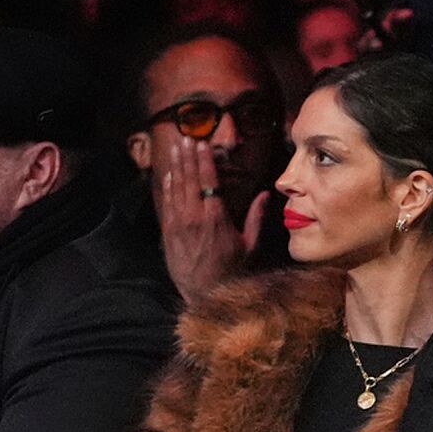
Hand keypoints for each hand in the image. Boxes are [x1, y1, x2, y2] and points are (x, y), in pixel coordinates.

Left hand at [159, 137, 266, 303]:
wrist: (204, 294)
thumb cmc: (232, 271)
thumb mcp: (250, 246)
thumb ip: (256, 218)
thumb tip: (266, 194)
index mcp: (216, 218)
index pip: (208, 181)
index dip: (204, 160)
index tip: (202, 143)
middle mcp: (194, 217)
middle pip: (189, 179)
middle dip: (188, 157)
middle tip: (186, 138)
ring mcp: (178, 224)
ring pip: (175, 188)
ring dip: (176, 166)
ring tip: (177, 148)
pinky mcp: (168, 232)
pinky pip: (166, 203)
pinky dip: (168, 186)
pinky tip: (170, 174)